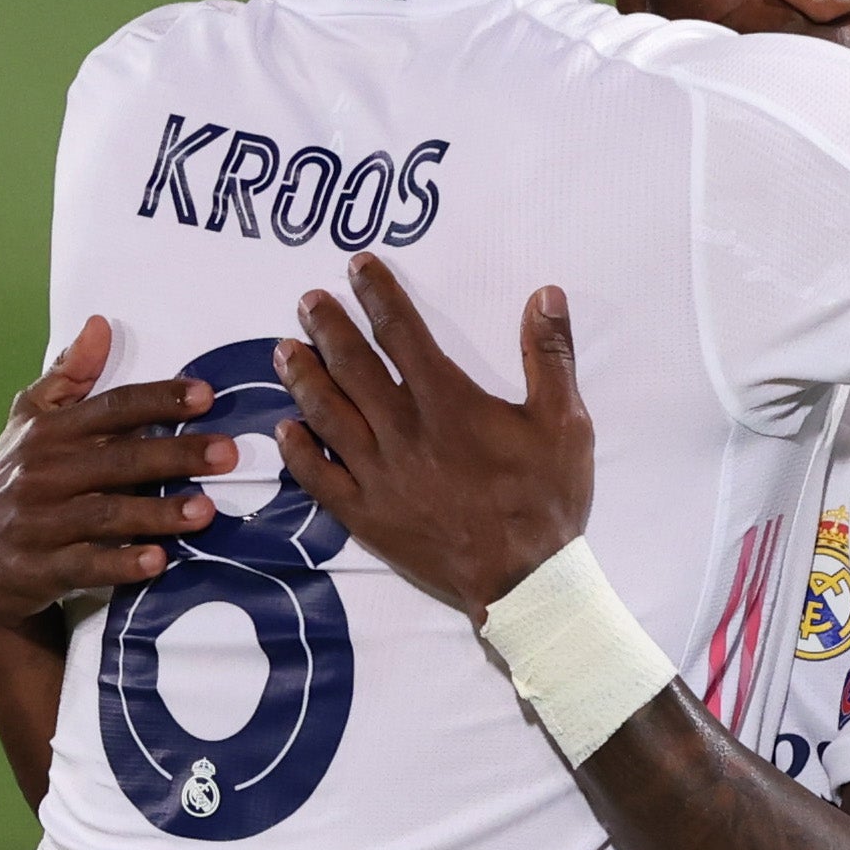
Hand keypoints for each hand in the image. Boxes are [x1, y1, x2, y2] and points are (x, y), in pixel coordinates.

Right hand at [0, 315, 230, 633]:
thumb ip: (69, 376)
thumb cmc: (14, 479)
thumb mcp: (29, 422)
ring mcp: (43, 521)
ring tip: (204, 510)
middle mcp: (46, 472)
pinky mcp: (42, 568)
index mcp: (51, 433)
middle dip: (175, 455)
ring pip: (108, 514)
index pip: (112, 408)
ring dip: (157, 512)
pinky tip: (157, 561)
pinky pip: (87, 565)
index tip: (205, 394)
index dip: (158, 400)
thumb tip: (100, 323)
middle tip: (226, 454)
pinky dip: (121, 564)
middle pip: (120, 459)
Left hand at [274, 257, 596, 614]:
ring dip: (303, 378)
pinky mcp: (366, 516)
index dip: (378, 295)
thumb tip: (545, 295)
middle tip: (307, 302)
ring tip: (283, 351)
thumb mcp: (566, 423)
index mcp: (448, 403)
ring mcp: (379, 476)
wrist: (526, 582)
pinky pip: (320, 478)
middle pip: (352, 367)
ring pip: (327, 416)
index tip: (358, 268)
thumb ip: (550, 356)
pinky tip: (285, 429)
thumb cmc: (546, 500)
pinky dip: (298, 452)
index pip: (403, 334)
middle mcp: (403, 433)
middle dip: (327, 328)